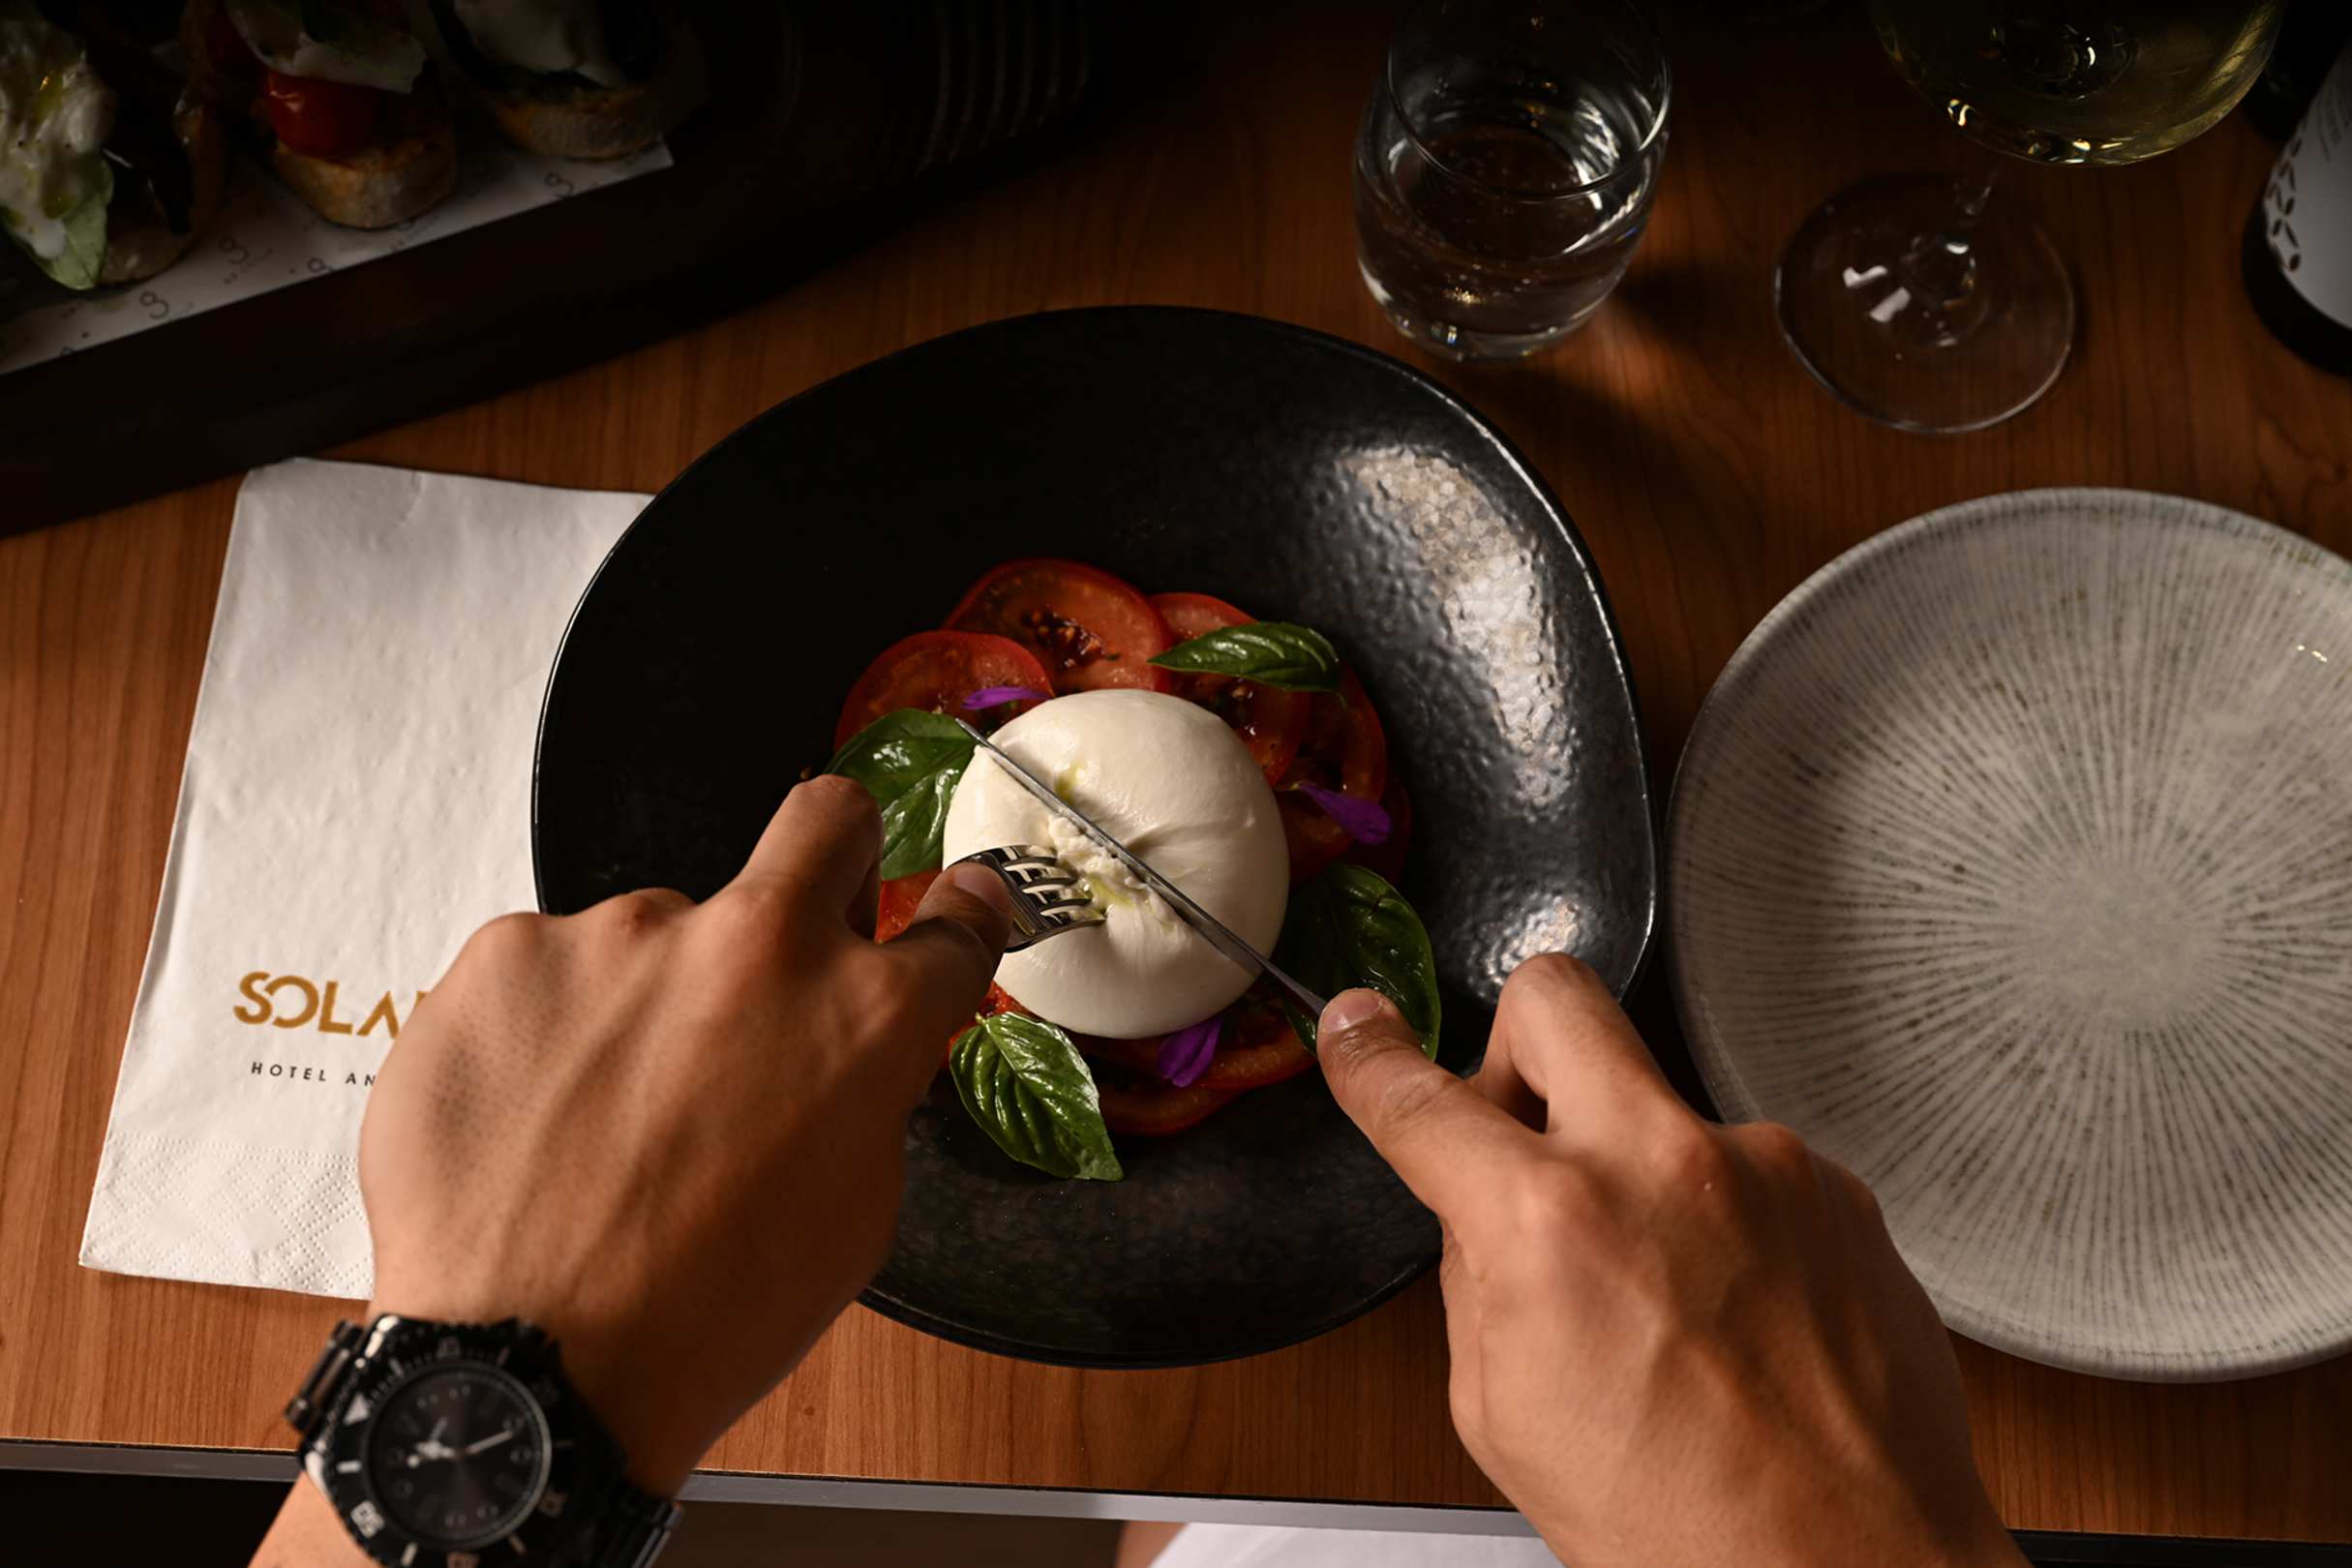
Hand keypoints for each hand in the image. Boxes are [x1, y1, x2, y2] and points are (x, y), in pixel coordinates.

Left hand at [355, 775, 1011, 1494]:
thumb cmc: (697, 1319)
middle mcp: (754, 947)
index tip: (956, 904)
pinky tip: (531, 1118)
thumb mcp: (851, 1216)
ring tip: (600, 1120)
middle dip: (835, 853)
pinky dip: (547, 1027)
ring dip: (647, 999)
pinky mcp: (507, 951)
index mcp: (861, 1018)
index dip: (960, 916)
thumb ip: (861, 1096)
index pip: (953, 923)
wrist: (523, 1372)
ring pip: (656, 934)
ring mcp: (621, 935)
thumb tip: (839, 1053)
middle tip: (798, 927)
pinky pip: (547, 968)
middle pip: (827, 819)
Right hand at [1316, 957, 2023, 1567]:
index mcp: (1551, 1225)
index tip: (1359, 1029)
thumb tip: (1474, 1206)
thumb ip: (1477, 1275)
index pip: (1422, 1100)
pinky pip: (1743, 1167)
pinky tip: (1729, 1309)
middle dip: (1514, 1045)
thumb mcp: (1501, 1413)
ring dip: (1637, 1165)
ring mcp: (1764, 1168)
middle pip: (1555, 998)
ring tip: (1661, 1291)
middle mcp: (1663, 1165)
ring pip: (1659, 1101)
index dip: (1367, 1057)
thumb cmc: (1683, 1524)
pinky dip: (1720, 1219)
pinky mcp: (1837, 1191)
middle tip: (1522, 1122)